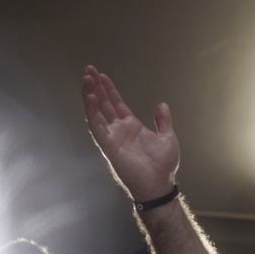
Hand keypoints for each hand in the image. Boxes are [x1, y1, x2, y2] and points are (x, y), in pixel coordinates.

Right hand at [82, 65, 179, 200]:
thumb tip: (161, 104)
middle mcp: (118, 130)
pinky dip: (92, 113)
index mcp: (131, 126)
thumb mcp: (167, 136)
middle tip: (88, 70)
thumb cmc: (163, 165)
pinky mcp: (108, 147)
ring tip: (86, 79)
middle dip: (95, 87)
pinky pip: (97, 127)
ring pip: (96, 112)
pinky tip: (91, 98)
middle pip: (103, 104)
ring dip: (90, 96)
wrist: (160, 184)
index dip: (109, 89)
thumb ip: (163, 120)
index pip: (116, 103)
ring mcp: (112, 137)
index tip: (101, 75)